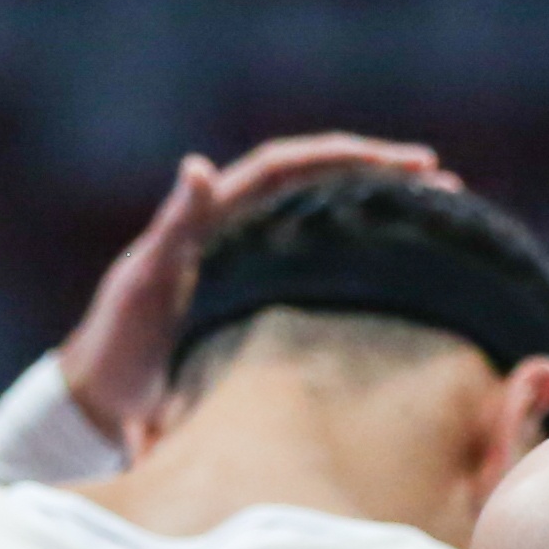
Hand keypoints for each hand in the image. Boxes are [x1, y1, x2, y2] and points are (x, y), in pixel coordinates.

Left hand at [60, 135, 457, 442]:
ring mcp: (253, 259)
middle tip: (445, 181)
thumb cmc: (122, 339)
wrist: (103, 392)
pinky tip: (406, 270)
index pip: (292, 165)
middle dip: (384, 174)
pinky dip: (362, 256)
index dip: (348, 156)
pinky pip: (320, 264)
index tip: (405, 161)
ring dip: (382, 211)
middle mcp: (241, 227)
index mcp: (219, 214)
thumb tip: (198, 166)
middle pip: (323, 182)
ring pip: (329, 220)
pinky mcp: (260, 295)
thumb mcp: (147, 277)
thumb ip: (175, 224)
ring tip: (445, 216)